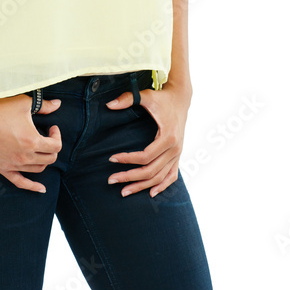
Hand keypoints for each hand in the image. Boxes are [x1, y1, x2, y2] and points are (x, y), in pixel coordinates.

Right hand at [0, 94, 62, 193]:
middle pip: (49, 158)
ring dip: (43, 159)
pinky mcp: (2, 168)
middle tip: (47, 136)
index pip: (56, 146)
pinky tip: (41, 189)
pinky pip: (20, 182)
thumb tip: (59, 104)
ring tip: (40, 148)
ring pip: (38, 169)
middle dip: (52, 147)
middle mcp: (24, 156)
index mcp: (32, 141)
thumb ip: (44, 106)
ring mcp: (12, 164)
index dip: (57, 136)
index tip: (52, 127)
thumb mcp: (24, 103)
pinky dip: (32, 186)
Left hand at [105, 82, 191, 197]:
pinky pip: (172, 176)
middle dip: (130, 177)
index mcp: (168, 137)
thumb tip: (109, 105)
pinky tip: (151, 194)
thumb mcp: (146, 95)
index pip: (145, 156)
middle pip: (151, 171)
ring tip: (124, 191)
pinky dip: (162, 186)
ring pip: (159, 177)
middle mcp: (175, 149)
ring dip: (142, 186)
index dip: (127, 159)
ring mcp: (178, 154)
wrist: (180, 98)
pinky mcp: (178, 155)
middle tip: (111, 180)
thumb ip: (127, 99)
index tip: (111, 158)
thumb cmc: (162, 98)